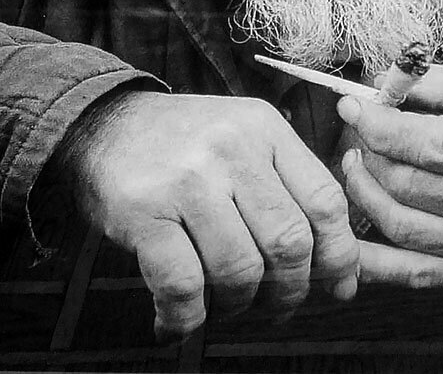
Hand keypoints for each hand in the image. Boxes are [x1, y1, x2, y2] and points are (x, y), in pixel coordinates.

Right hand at [68, 92, 358, 340]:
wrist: (102, 122)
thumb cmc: (185, 142)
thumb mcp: (244, 136)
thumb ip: (288, 183)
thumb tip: (338, 262)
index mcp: (265, 129)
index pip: (325, 200)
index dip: (340, 255)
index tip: (339, 286)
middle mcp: (232, 148)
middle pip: (289, 242)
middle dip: (290, 291)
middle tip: (275, 305)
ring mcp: (188, 179)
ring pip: (240, 270)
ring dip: (238, 306)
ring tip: (225, 306)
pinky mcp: (144, 211)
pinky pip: (183, 286)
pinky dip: (185, 319)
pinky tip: (177, 320)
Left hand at [337, 65, 442, 289]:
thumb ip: (441, 84)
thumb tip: (384, 83)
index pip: (425, 143)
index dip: (377, 124)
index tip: (352, 106)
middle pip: (408, 184)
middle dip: (369, 154)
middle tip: (357, 132)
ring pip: (403, 226)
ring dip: (364, 193)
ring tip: (357, 164)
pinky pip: (415, 273)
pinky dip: (375, 262)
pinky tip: (349, 242)